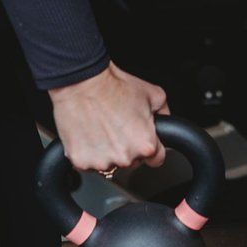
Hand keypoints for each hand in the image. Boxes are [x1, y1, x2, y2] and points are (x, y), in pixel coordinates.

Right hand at [49, 62, 169, 173]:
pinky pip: (88, 163)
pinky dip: (88, 151)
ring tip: (101, 128)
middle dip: (127, 147)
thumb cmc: (113, 86)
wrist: (81, 82)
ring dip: (106, 151)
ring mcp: (101, 162)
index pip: (157, 159)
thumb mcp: (153, 93)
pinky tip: (89, 133)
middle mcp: (124, 157)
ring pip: (109, 163)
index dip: (151, 147)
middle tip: (117, 126)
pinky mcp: (80, 162)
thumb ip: (164, 113)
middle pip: (132, 161)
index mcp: (145, 144)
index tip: (141, 140)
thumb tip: (166, 121)